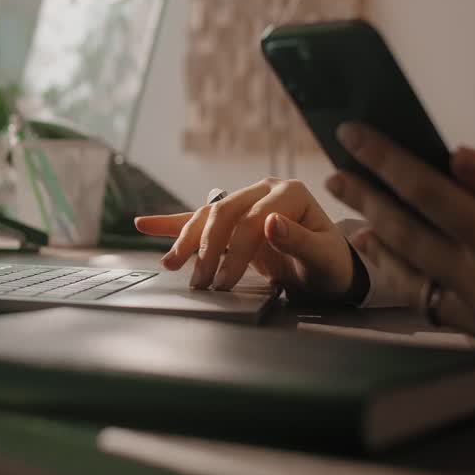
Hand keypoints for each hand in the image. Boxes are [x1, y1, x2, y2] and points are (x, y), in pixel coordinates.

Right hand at [135, 178, 354, 295]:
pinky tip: (143, 224)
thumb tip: (270, 222)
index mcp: (289, 193)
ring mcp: (246, 201)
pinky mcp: (233, 219)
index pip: (250, 220)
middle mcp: (264, 190)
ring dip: (186, 241)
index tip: (225, 282)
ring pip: (207, 216)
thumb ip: (299, 240)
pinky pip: (198, 218)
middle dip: (206, 249)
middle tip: (200, 284)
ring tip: (171, 265)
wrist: (329, 270)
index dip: (235, 251)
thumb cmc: (330, 265)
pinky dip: (171, 223)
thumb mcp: (323, 257)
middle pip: (223, 214)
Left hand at [327, 124, 474, 367]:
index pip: (425, 191)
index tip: (351, 135)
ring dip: (376, 243)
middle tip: (335, 174)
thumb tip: (451, 156)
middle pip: (403, 232)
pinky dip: (405, 279)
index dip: (383, 160)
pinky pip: (429, 305)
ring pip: (407, 275)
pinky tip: (391, 260)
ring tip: (354, 218)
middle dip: (365, 198)